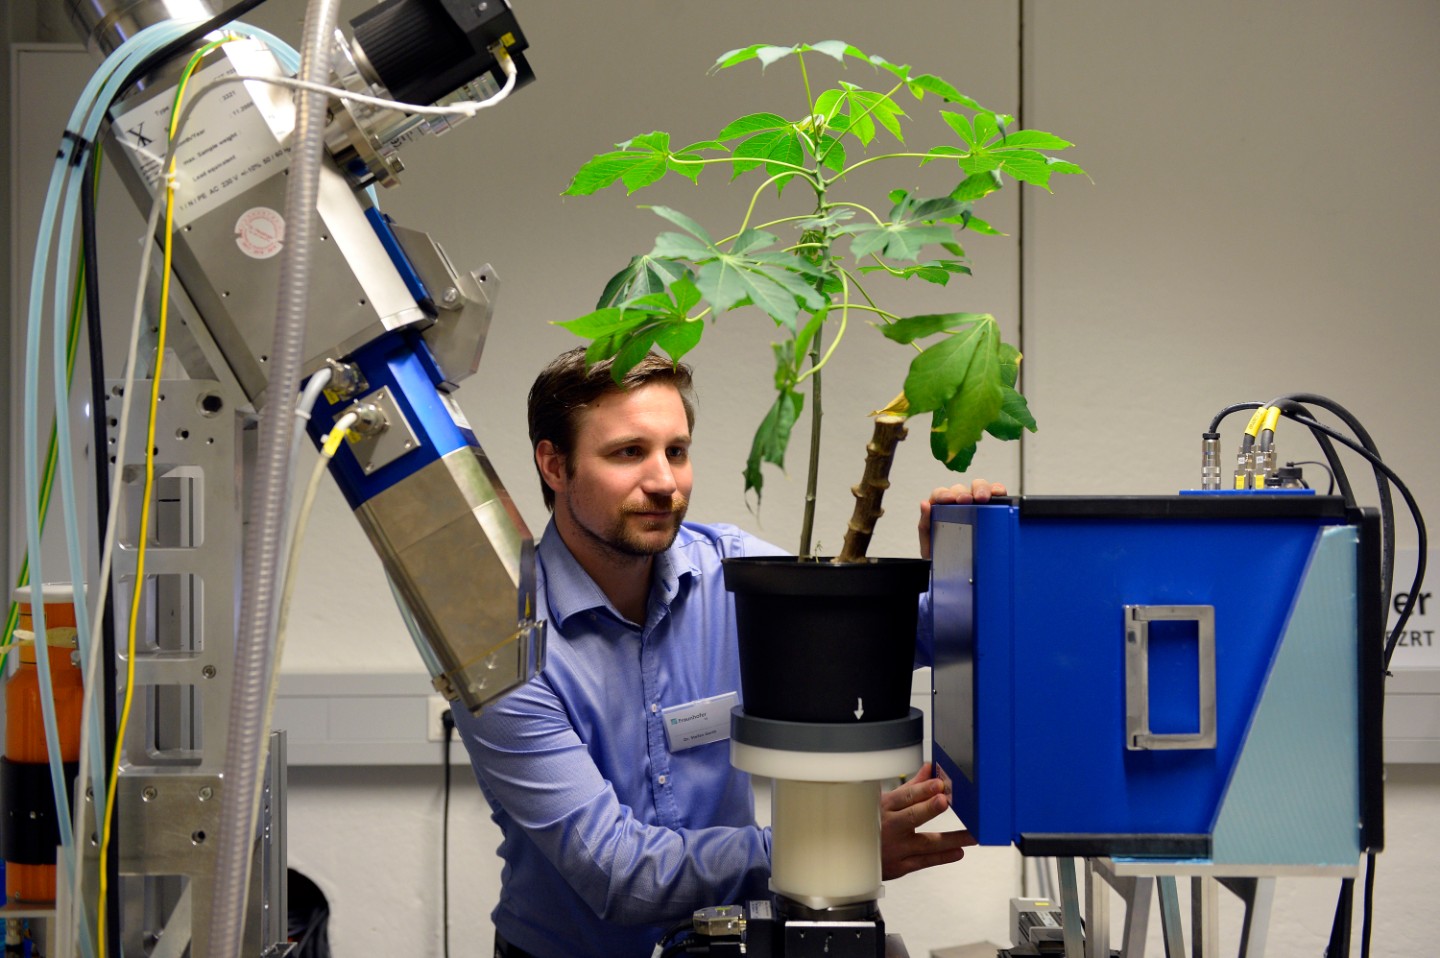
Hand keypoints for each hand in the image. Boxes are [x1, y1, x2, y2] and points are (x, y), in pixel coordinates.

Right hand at [880, 762, 976, 879]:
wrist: (852, 856)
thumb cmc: (871, 824)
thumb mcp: (885, 802)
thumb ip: (911, 787)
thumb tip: (930, 769)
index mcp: (885, 806)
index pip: (905, 796)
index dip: (922, 789)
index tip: (938, 783)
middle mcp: (890, 827)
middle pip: (912, 816)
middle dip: (929, 808)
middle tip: (944, 801)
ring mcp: (896, 848)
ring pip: (925, 843)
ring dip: (949, 839)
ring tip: (970, 835)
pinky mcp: (900, 866)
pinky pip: (925, 861)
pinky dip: (942, 857)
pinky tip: (958, 851)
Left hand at [918, 478, 1007, 558]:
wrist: (959, 569)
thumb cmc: (943, 552)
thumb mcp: (929, 542)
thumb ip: (925, 523)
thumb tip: (924, 504)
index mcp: (941, 507)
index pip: (941, 494)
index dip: (944, 494)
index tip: (948, 499)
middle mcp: (958, 502)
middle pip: (961, 489)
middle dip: (963, 492)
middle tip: (966, 500)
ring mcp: (976, 503)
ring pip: (979, 487)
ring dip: (981, 489)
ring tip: (983, 498)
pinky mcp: (992, 507)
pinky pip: (995, 493)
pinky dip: (997, 490)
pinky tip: (997, 494)